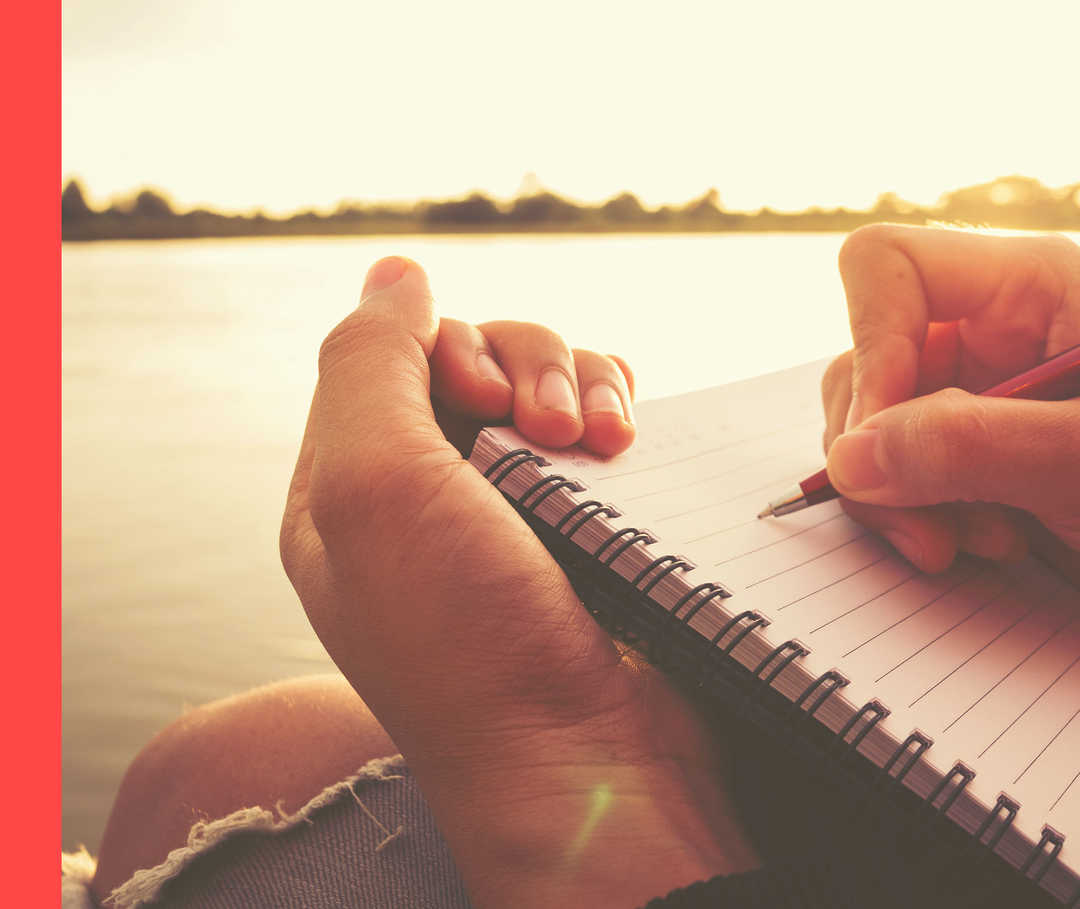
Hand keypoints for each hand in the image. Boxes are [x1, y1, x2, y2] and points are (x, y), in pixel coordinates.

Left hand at [279, 257, 758, 908]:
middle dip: (523, 368)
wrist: (591, 763)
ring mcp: (514, 505)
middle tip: (553, 434)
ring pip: (546, 380)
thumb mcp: (374, 491)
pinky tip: (627, 443)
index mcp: (353, 486)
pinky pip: (600, 422)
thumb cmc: (468, 643)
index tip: (483, 399)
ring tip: (603, 445)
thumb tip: (395, 272)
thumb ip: (367, 363)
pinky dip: (616, 410)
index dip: (442, 347)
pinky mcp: (589, 520)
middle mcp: (429, 490)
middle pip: (476, 356)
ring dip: (579, 384)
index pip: (389, 354)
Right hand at [821, 224, 1079, 577]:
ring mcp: (989, 390)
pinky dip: (921, 509)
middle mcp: (1000, 329)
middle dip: (881, 446)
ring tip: (974, 542)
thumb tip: (848, 459)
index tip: (883, 439)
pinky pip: (907, 464)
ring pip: (878, 419)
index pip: (888, 267)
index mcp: (1036, 286)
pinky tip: (979, 541)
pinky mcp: (988, 446)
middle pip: (869, 354)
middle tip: (927, 525)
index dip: (870, 345)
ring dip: (901, 491)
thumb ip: (974, 447)